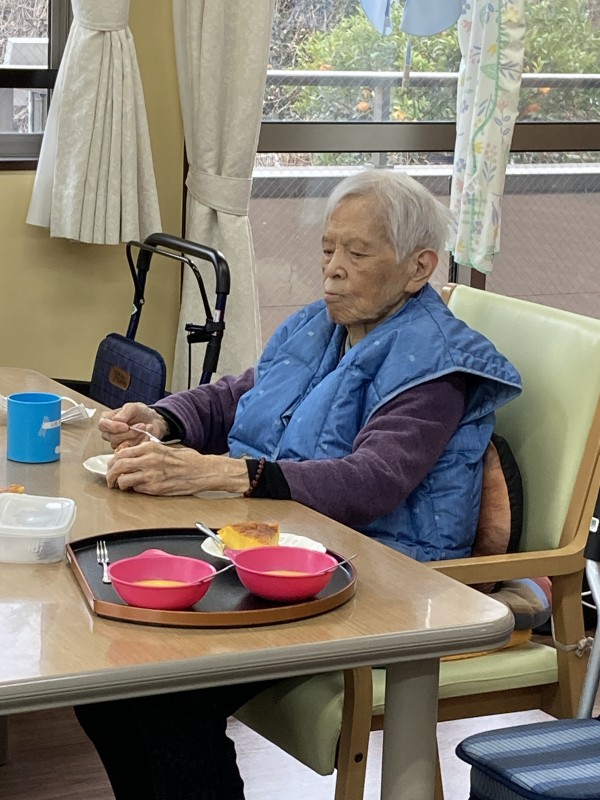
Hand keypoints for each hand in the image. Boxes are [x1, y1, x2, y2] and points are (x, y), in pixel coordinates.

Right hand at [98, 403, 168, 449]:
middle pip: (112, 437)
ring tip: (145, 428)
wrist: (151, 420)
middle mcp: (109, 432)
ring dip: (136, 437)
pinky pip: (130, 450)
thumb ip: (125, 412)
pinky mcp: (125, 449)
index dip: (113, 427)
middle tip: (142, 425)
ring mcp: (116, 442)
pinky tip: (146, 435)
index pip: (102, 425)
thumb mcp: (133, 407)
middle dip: (129, 433)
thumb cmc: (140, 412)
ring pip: (121, 445)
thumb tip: (116, 419)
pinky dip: (140, 442)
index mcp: (106, 420)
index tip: (126, 426)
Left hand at [106, 443, 249, 495]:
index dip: (112, 462)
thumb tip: (131, 455)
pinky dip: (134, 489)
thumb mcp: (166, 448)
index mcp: (150, 447)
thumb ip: (148, 451)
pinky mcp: (155, 488)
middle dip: (110, 474)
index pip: (121, 453)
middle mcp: (148, 459)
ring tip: (120, 486)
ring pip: (123, 480)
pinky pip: (136, 489)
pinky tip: (137, 488)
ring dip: (119, 484)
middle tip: (110, 479)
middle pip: (118, 466)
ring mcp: (151, 475)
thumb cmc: (188, 460)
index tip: (111, 466)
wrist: (202, 471)